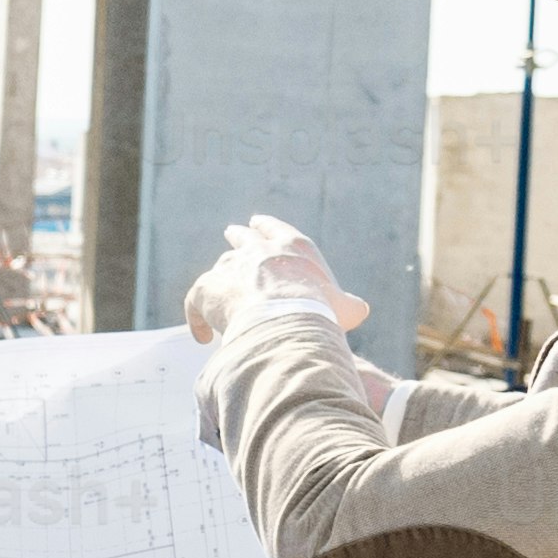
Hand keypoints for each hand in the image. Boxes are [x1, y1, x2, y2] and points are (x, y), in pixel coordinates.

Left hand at [184, 215, 371, 347]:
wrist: (285, 319)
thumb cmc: (319, 311)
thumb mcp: (342, 308)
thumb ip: (348, 305)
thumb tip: (360, 309)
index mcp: (293, 247)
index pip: (277, 230)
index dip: (267, 226)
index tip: (258, 222)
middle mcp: (259, 249)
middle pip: (243, 237)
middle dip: (239, 235)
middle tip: (232, 232)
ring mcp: (231, 266)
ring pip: (221, 267)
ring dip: (221, 277)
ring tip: (218, 290)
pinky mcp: (207, 287)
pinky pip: (197, 302)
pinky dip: (197, 317)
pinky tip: (202, 335)